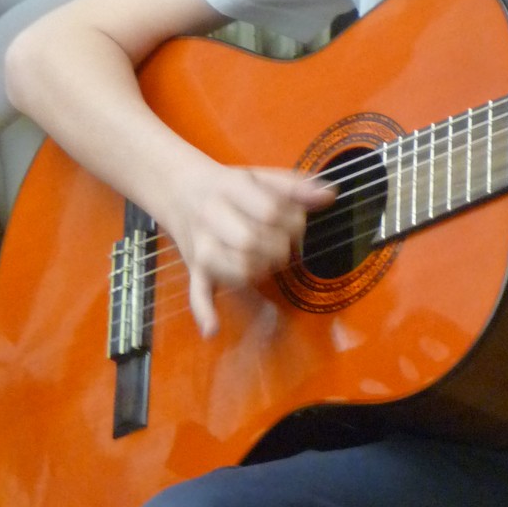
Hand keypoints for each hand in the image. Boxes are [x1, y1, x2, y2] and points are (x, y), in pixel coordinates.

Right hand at [165, 162, 335, 337]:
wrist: (178, 189)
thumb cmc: (228, 187)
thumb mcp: (259, 177)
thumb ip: (295, 186)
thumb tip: (330, 195)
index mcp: (229, 189)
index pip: (269, 210)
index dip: (293, 221)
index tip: (296, 223)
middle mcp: (212, 217)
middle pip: (251, 241)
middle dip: (279, 246)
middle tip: (282, 243)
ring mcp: (202, 246)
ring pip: (236, 269)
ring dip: (261, 270)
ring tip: (266, 261)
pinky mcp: (195, 268)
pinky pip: (197, 292)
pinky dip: (204, 311)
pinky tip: (213, 329)